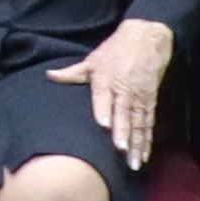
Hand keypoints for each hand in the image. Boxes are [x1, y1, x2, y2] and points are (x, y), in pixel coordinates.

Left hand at [53, 18, 176, 166]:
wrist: (147, 37)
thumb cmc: (115, 50)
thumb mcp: (93, 60)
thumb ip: (72, 73)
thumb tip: (49, 75)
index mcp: (106, 80)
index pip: (104, 96)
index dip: (104, 110)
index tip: (104, 125)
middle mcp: (124, 90)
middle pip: (124, 113)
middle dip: (123, 132)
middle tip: (121, 150)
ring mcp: (139, 97)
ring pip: (138, 123)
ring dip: (137, 143)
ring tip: (135, 163)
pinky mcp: (150, 101)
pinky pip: (149, 123)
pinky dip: (147, 140)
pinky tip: (145, 155)